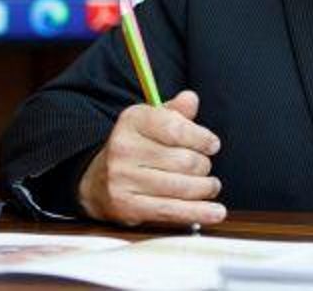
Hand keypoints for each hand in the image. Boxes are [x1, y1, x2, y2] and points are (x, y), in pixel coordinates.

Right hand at [77, 90, 226, 226]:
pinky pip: (172, 210)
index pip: (176, 129)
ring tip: (210, 186)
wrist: (98, 181)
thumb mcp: (152, 122)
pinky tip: (215, 212)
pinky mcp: (127, 206)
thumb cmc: (136, 148)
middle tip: (205, 168)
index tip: (212, 145)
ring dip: (205, 188)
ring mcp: (123, 179)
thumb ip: (175, 111)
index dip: (201, 138)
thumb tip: (191, 99)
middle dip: (203, 165)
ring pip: (182, 186)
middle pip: (183, 160)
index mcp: (132, 120)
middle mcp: (124, 148)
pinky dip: (198, 212)